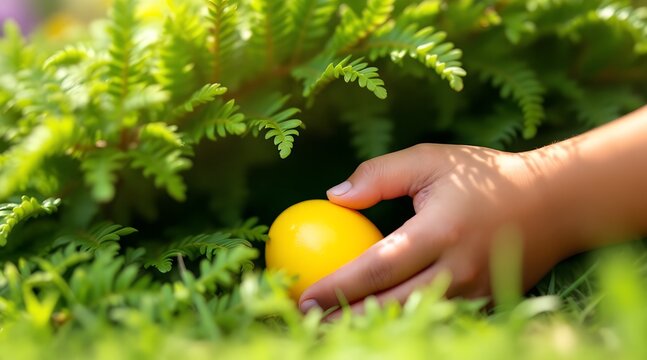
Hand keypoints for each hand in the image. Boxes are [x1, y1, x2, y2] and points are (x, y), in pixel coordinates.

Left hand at [298, 144, 582, 316]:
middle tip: (306, 318)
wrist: (552, 204)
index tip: (303, 295)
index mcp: (440, 233)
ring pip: (411, 317)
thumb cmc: (483, 177)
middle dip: (343, 317)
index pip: (376, 268)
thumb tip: (334, 197)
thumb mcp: (430, 161)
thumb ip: (379, 174)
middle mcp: (457, 270)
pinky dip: (402, 318)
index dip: (336, 286)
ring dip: (370, 323)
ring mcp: (472, 293)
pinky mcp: (482, 302)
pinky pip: (434, 316)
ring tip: (332, 322)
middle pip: (389, 305)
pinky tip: (375, 316)